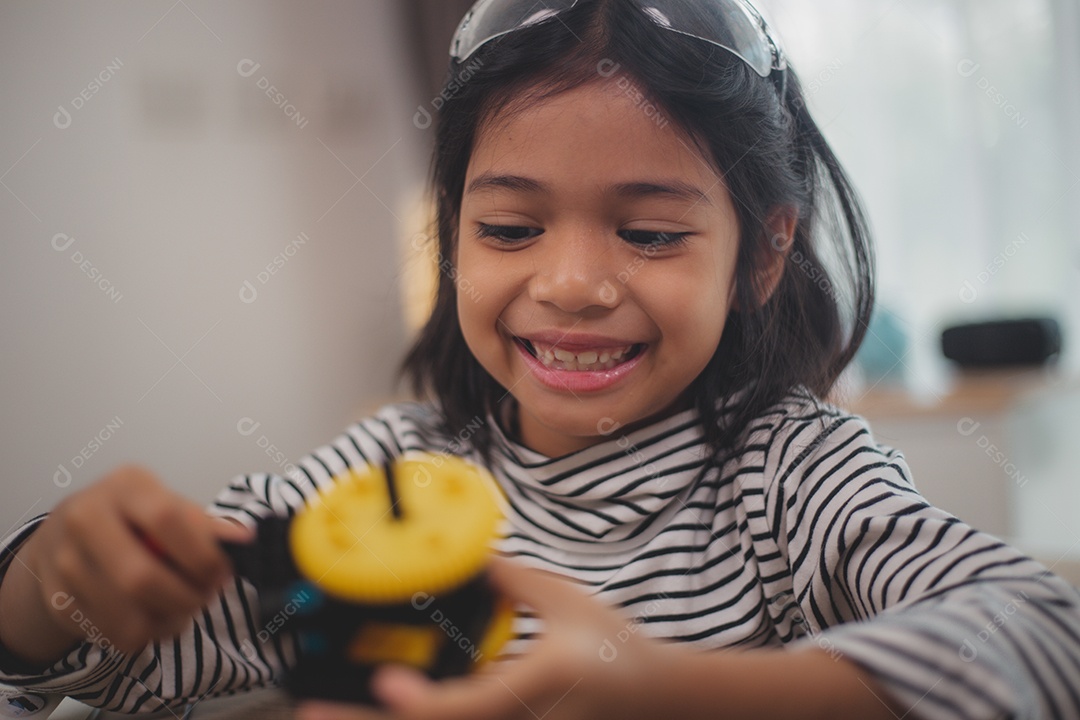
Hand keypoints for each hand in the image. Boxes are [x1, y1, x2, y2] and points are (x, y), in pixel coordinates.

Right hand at [1, 465, 251, 661]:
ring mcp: (65, 563)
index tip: (222, 572)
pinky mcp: (59, 602)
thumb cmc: (127, 518)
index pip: (166, 518)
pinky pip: (116, 634)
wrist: (59, 538)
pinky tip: (156, 616)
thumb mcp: (163, 503)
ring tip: (185, 605)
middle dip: (186, 597)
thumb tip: (243, 540)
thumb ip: (202, 523)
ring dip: (171, 619)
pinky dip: (149, 634)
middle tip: (207, 596)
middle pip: (140, 577)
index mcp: (124, 486)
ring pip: (128, 616)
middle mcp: (85, 519)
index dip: (201, 554)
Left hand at [298, 557, 670, 719]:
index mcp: (534, 686)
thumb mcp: (566, 602)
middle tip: (309, 715)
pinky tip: (381, 709)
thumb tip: (466, 557)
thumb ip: (512, 580)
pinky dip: (417, 719)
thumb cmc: (614, 649)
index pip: (467, 707)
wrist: (651, 696)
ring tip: (327, 711)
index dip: (420, 703)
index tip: (384, 684)